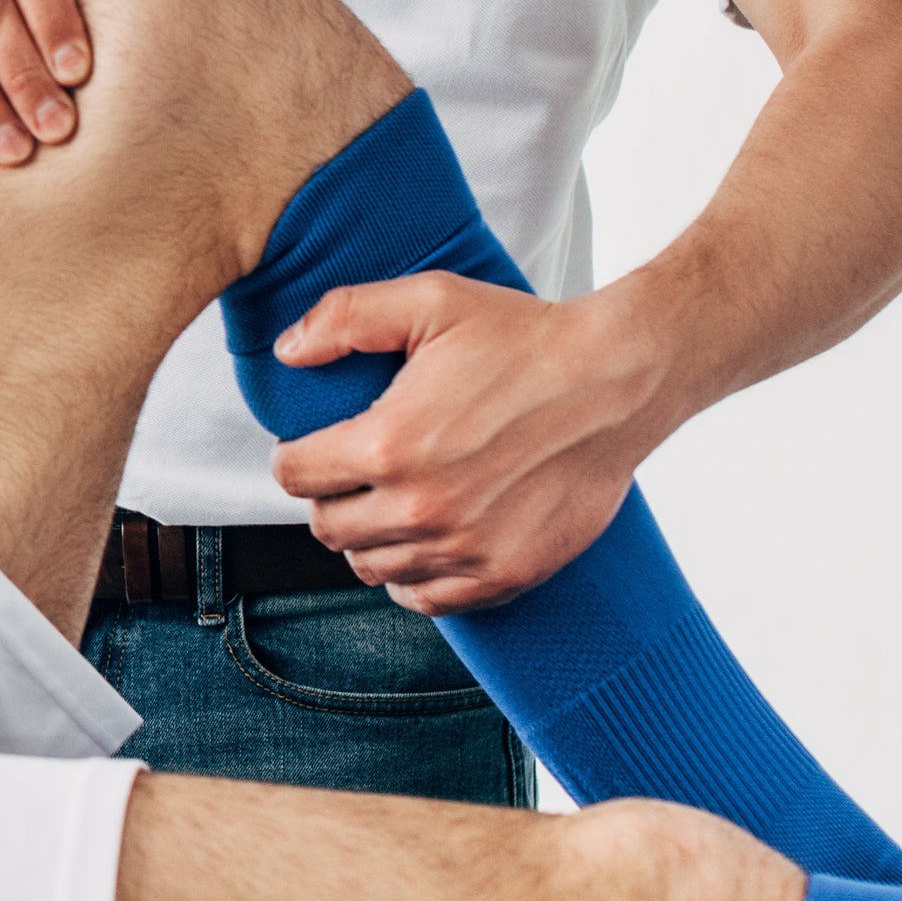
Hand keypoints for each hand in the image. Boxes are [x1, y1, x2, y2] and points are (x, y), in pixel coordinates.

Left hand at [269, 276, 668, 612]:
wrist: (615, 380)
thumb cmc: (522, 337)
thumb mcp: (429, 300)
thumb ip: (344, 317)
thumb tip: (286, 352)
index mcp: (389, 443)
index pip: (294, 475)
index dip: (295, 456)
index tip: (312, 445)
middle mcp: (421, 508)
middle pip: (328, 528)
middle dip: (329, 497)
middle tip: (353, 470)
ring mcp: (464, 548)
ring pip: (371, 567)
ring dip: (368, 537)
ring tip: (390, 499)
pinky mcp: (505, 574)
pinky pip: (427, 599)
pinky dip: (413, 575)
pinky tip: (424, 539)